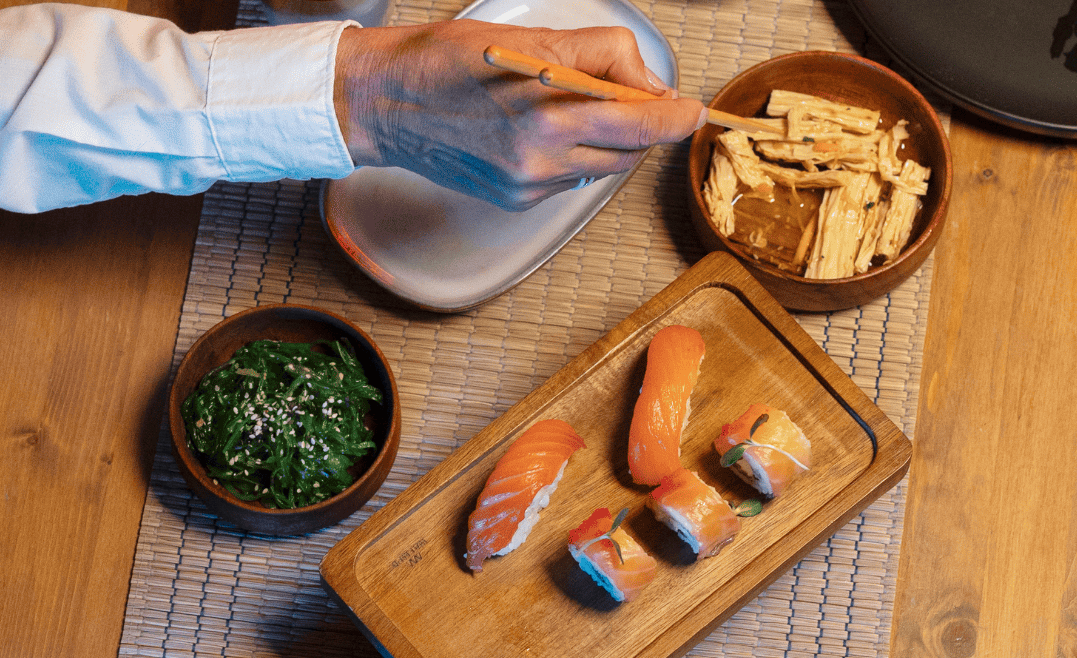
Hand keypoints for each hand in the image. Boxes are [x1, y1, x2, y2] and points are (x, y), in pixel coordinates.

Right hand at [334, 21, 706, 209]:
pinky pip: (568, 179)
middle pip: (629, 152)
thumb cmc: (446, 61)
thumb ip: (602, 57)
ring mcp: (528, 186)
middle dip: (638, 125)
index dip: (676, 118)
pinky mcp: (515, 200)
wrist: (384, 102)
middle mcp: (541, 160)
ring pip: (600, 168)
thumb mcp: (533, 38)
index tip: (692, 110)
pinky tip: (537, 131)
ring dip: (604, 141)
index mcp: (549, 115)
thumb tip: (651, 84)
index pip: (643, 126)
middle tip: (625, 95)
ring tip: (567, 107)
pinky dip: (570, 155)